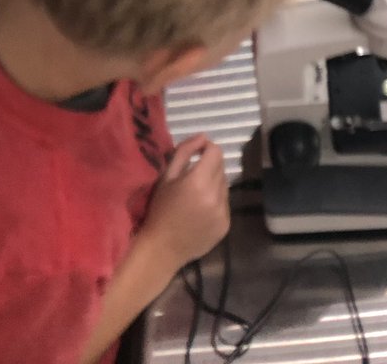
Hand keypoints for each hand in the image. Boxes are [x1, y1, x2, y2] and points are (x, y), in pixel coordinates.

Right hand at [141, 135, 229, 270]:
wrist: (162, 249)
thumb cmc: (160, 210)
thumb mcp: (167, 176)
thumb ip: (185, 151)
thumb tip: (203, 137)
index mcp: (199, 181)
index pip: (216, 152)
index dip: (207, 148)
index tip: (197, 153)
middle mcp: (216, 195)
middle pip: (221, 168)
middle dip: (209, 166)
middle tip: (192, 177)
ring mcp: (223, 212)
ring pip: (224, 185)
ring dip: (214, 184)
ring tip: (196, 195)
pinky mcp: (226, 225)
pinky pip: (225, 203)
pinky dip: (216, 201)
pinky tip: (201, 210)